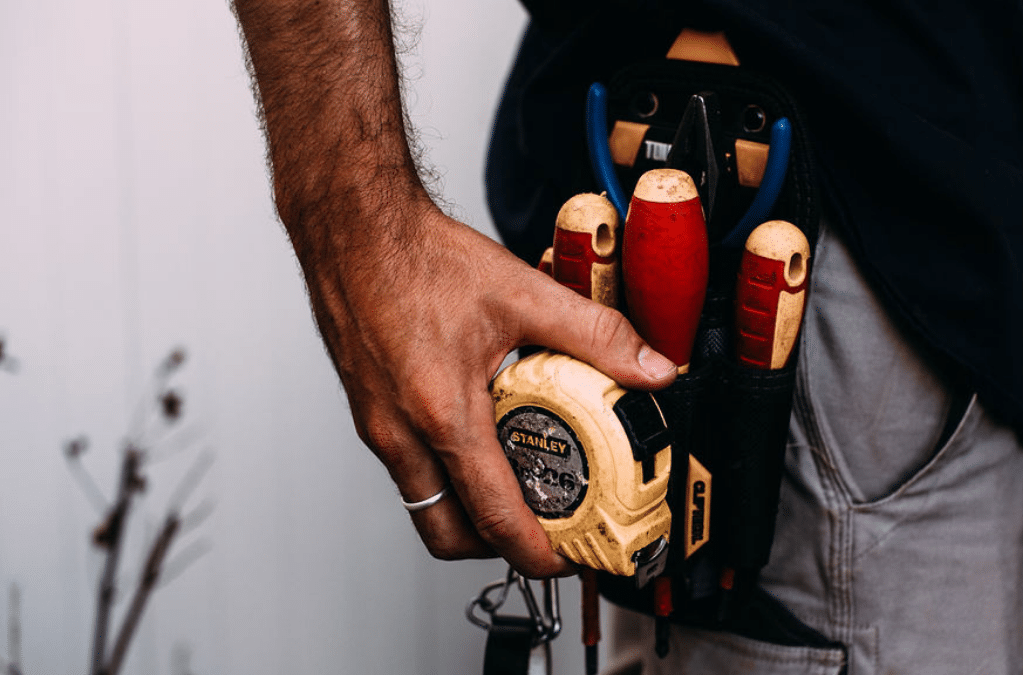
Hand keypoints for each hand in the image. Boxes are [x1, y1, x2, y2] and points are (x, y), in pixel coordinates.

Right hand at [302, 202, 676, 577]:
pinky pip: (410, 471)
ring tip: (518, 490)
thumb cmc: (417, 257)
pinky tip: (480, 439)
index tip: (567, 559)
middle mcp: (400, 433)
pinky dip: (448, 476)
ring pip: (425, 505)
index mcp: (441, 412)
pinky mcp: (370, 413)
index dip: (536, 552)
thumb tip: (650, 368)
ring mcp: (378, 427)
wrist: (351, 228)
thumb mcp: (523, 294)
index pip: (492, 515)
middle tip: (543, 533)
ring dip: (470, 513)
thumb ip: (595, 334)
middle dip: (498, 547)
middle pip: (448, 533)